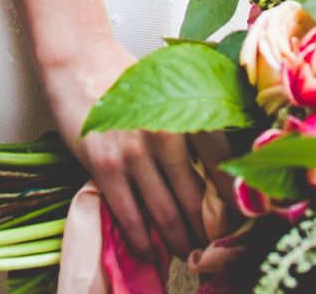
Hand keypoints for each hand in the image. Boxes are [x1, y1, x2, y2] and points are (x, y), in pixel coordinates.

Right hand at [39, 32, 209, 264]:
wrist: (78, 59)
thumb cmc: (124, 74)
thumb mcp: (169, 89)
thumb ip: (191, 123)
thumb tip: (214, 168)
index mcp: (188, 111)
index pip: (222, 165)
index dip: (231, 200)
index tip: (237, 219)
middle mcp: (167, 133)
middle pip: (196, 199)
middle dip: (207, 231)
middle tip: (212, 247)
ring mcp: (135, 152)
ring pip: (166, 214)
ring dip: (179, 242)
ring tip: (188, 254)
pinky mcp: (106, 166)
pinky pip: (130, 216)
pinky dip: (143, 241)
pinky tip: (151, 252)